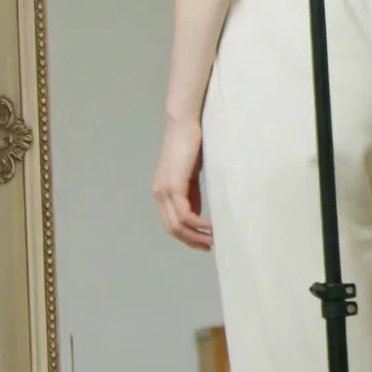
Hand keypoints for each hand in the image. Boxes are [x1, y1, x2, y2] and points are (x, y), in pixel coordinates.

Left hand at [153, 117, 211, 249]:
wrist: (183, 125)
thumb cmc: (190, 145)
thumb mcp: (190, 176)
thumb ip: (191, 194)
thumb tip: (195, 215)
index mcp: (161, 192)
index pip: (170, 224)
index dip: (185, 237)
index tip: (203, 243)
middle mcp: (159, 194)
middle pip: (172, 229)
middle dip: (191, 241)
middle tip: (209, 247)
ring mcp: (165, 191)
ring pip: (177, 225)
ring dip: (196, 236)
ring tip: (212, 240)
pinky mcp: (174, 186)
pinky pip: (185, 214)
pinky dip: (198, 224)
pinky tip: (211, 226)